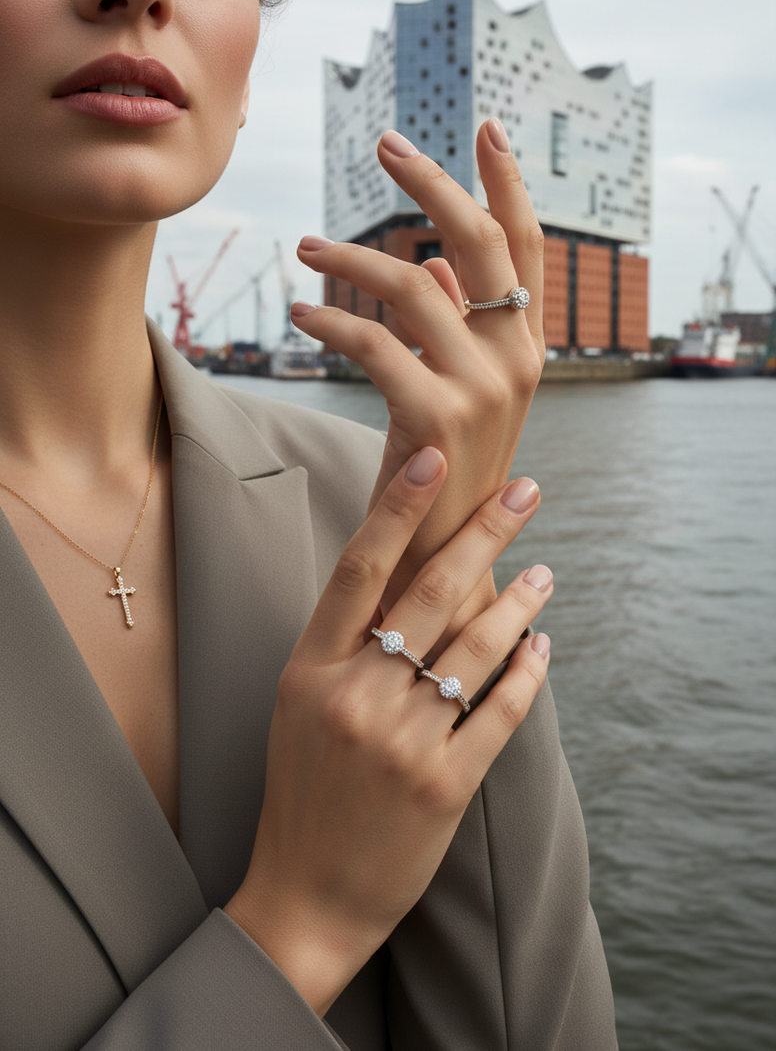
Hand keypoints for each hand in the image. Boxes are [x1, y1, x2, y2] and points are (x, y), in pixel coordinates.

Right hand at [224, 449, 551, 1015]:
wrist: (304, 897)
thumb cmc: (302, 791)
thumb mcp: (300, 706)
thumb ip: (341, 645)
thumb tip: (398, 574)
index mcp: (310, 670)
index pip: (359, 569)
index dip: (399, 508)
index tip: (435, 458)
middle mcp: (355, 696)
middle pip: (430, 592)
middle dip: (484, 533)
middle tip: (525, 491)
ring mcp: (402, 742)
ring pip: (477, 647)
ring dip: (519, 602)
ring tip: (545, 571)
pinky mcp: (444, 786)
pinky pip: (499, 712)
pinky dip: (527, 673)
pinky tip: (542, 647)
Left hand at [293, 119, 544, 635]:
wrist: (444, 558)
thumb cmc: (445, 469)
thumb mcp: (460, 392)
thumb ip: (451, 326)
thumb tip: (426, 265)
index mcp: (525, 346)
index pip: (529, 247)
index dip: (508, 183)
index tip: (484, 126)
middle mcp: (516, 358)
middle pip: (481, 243)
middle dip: (433, 183)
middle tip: (384, 145)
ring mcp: (484, 386)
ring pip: (412, 284)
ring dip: (350, 258)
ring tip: (306, 248)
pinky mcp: (437, 414)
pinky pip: (375, 341)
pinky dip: (331, 321)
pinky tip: (300, 317)